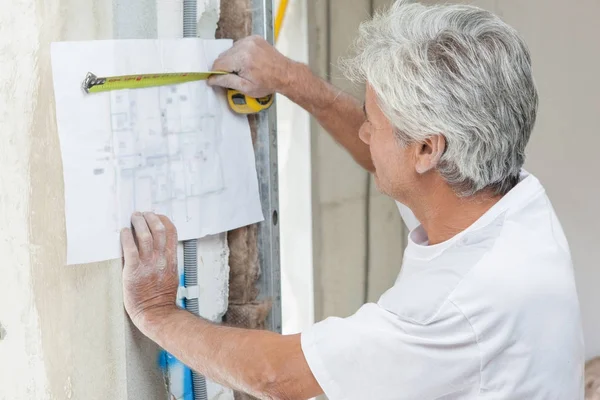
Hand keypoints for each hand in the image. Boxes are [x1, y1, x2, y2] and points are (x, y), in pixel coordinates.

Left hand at [120, 212, 178, 332]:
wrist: (155, 313)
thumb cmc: (161, 298)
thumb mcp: (171, 274)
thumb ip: (166, 261)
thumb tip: (160, 249)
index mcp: (171, 259)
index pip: (171, 232)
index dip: (163, 220)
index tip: (157, 216)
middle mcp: (161, 259)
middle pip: (158, 230)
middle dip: (150, 217)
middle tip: (142, 214)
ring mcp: (148, 264)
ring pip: (145, 236)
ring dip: (138, 223)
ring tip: (134, 218)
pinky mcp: (133, 271)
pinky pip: (130, 249)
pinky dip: (126, 237)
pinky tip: (123, 232)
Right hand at [207, 35, 293, 97]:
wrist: (285, 74)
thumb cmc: (268, 83)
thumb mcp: (246, 87)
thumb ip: (226, 82)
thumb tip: (211, 79)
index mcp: (242, 59)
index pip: (218, 64)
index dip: (215, 73)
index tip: (215, 80)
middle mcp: (245, 46)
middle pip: (223, 56)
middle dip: (225, 67)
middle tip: (234, 77)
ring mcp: (250, 40)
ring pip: (230, 50)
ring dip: (232, 60)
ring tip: (243, 70)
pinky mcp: (254, 38)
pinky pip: (239, 45)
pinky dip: (240, 53)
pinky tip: (248, 62)